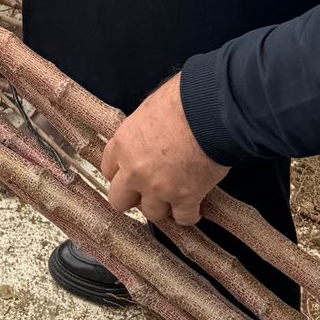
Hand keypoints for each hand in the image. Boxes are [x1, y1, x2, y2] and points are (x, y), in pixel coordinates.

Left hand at [101, 75, 229, 226]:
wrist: (211, 112)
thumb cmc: (184, 101)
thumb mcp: (150, 107)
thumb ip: (143, 129)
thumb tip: (150, 131)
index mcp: (124, 144)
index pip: (108, 169)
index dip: (121, 174)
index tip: (128, 175)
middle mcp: (135, 170)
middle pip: (119, 200)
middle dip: (133, 198)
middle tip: (146, 192)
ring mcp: (159, 188)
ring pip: (151, 213)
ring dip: (162, 206)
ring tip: (173, 199)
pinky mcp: (186, 198)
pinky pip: (183, 218)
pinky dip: (189, 214)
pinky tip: (194, 208)